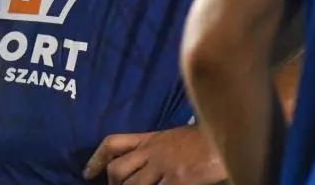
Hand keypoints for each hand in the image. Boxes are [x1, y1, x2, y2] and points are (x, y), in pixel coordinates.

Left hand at [83, 126, 226, 184]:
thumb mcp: (173, 138)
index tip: (87, 173)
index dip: (96, 159)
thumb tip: (142, 163)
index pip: (113, 143)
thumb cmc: (204, 138)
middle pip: (117, 169)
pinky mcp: (177, 180)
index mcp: (150, 138)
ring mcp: (164, 167)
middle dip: (113, 184)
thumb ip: (156, 148)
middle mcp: (152, 151)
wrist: (227, 135)